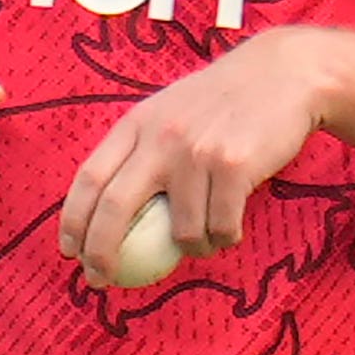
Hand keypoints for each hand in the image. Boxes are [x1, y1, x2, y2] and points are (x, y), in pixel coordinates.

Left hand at [58, 29, 333, 284]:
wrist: (286, 74)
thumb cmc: (223, 102)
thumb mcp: (169, 112)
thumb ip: (141, 151)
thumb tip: (111, 213)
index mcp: (136, 125)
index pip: (89, 179)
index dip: (72, 221)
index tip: (69, 251)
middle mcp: (159, 138)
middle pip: (113, 210)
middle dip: (99, 255)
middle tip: (100, 280)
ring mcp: (195, 153)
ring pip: (180, 232)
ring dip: (193, 249)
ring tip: (205, 240)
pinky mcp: (233, 167)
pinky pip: (221, 227)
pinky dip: (225, 238)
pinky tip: (230, 229)